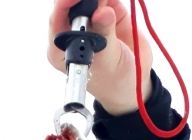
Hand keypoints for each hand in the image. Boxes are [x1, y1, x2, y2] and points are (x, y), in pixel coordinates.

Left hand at [48, 0, 152, 115]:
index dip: (64, 3)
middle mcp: (73, 30)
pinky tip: (112, 3)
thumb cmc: (113, 80)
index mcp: (63, 48)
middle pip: (71, 3)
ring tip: (109, 5)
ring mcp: (91, 19)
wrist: (134, 80)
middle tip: (97, 2)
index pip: (57, 19)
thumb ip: (104, 35)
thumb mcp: (108, 62)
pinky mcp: (108, 10)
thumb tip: (102, 12)